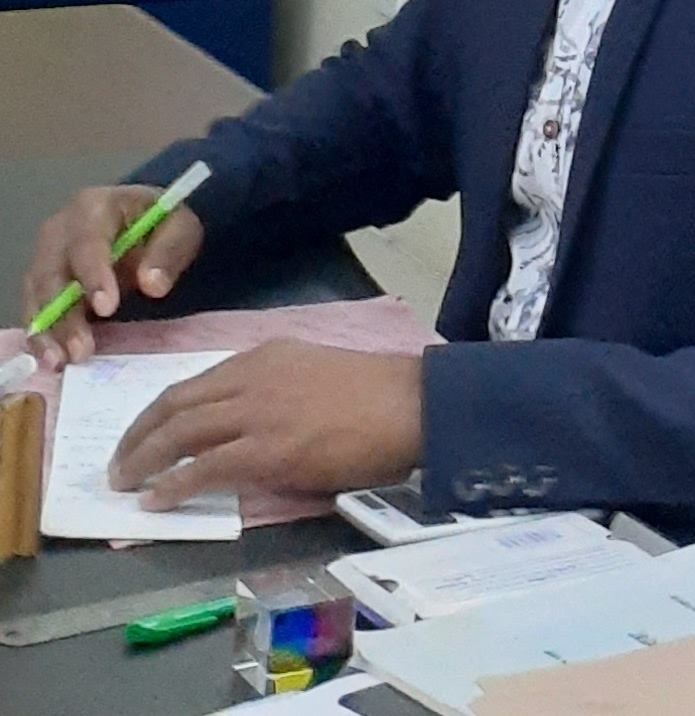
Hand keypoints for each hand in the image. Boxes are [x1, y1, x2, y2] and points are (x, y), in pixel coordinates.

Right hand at [23, 186, 204, 368]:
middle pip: (53, 273)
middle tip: (82, 350)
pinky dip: (42, 334)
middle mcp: (61, 228)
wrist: (143, 222)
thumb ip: (168, 252)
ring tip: (63, 361)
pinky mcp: (43, 279)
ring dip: (48, 331)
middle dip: (64, 315)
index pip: (88, 242)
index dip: (94, 275)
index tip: (106, 308)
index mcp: (95, 206)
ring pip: (37, 295)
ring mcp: (47, 254)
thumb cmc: (160, 223)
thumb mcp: (180, 228)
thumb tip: (153, 284)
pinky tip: (53, 357)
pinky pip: (35, 307)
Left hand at [108, 340, 422, 508]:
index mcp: (265, 356)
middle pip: (175, 404)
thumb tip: (246, 426)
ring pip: (179, 432)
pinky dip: (172, 485)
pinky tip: (156, 500)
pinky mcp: (266, 450)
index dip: (161, 411)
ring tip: (125, 483)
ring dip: (144, 460)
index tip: (144, 433)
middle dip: (138, 435)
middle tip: (120, 463)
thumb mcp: (315, 371)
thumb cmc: (376, 394)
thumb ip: (276, 390)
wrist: (411, 404)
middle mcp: (252, 377)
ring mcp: (257, 412)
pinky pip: (202, 468)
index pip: (195, 383)